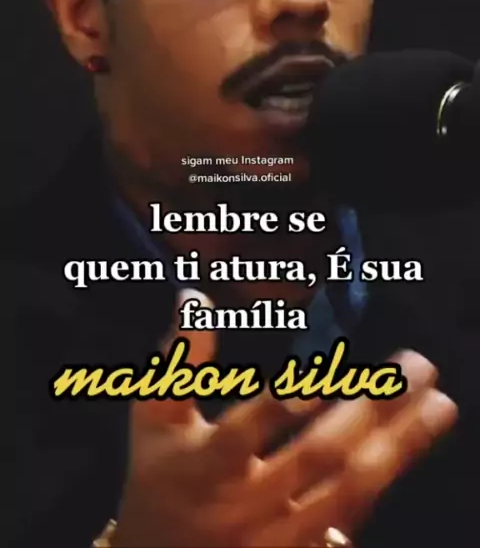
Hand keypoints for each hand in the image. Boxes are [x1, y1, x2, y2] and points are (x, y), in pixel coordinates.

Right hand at [112, 291, 456, 547]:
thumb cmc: (159, 478)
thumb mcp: (152, 419)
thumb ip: (176, 361)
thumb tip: (195, 297)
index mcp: (204, 469)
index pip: (244, 435)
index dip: (280, 406)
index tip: (320, 377)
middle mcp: (246, 507)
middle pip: (316, 460)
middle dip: (371, 411)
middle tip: (416, 368)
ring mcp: (280, 539)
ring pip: (348, 493)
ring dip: (399, 447)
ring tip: (438, 405)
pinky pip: (352, 521)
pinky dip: (384, 483)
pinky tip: (413, 445)